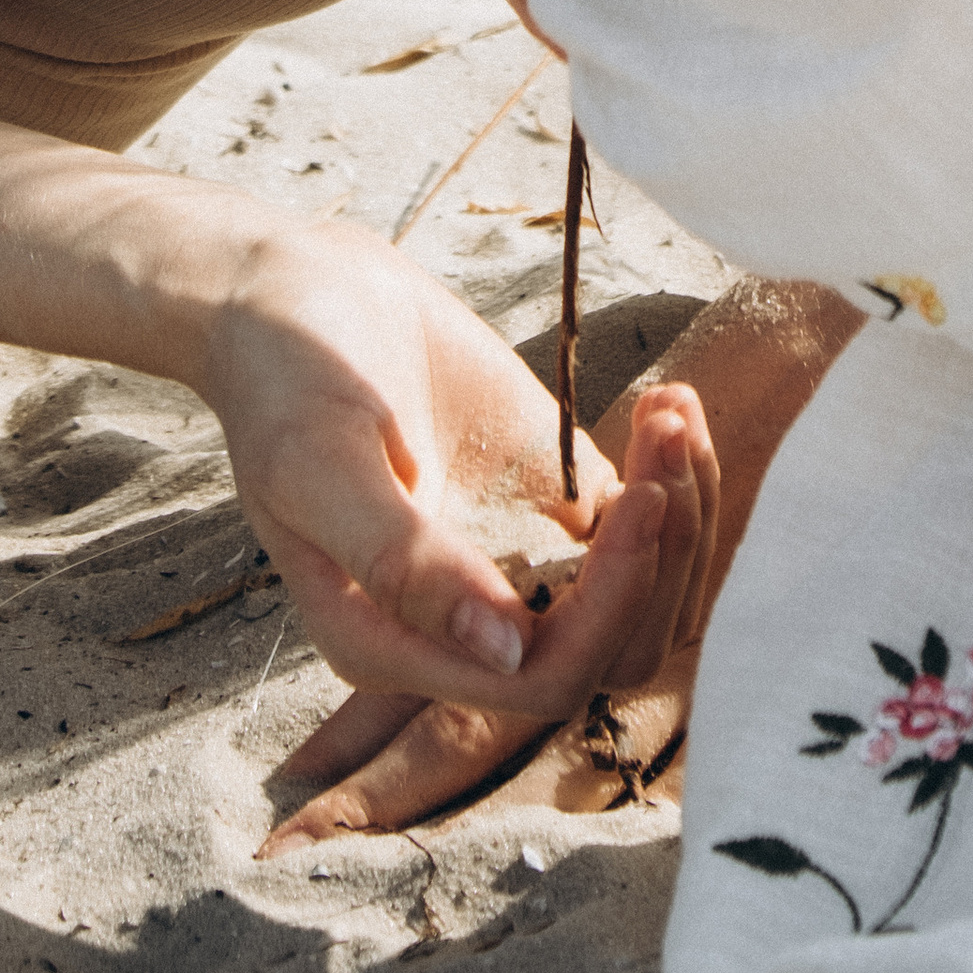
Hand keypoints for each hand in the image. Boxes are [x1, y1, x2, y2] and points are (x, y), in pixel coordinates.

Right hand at [259, 271, 860, 847]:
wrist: (295, 293)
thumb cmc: (289, 379)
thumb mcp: (324, 465)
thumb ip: (403, 564)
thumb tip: (503, 650)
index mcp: (396, 645)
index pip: (540, 679)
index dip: (608, 609)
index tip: (641, 501)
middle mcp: (464, 626)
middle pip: (612, 650)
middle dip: (662, 559)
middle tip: (669, 440)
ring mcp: (515, 560)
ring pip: (642, 597)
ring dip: (683, 516)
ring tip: (672, 412)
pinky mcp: (550, 498)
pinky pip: (639, 527)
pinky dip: (674, 476)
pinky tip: (668, 402)